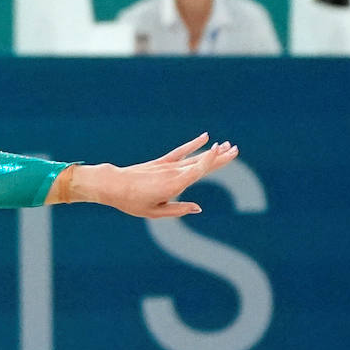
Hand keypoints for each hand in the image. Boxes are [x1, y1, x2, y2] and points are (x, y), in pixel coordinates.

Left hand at [65, 133, 239, 217]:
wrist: (112, 185)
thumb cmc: (132, 202)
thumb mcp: (154, 211)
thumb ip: (178, 210)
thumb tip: (198, 208)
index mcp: (173, 185)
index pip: (197, 170)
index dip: (210, 161)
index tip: (223, 151)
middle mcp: (172, 173)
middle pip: (200, 163)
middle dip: (219, 157)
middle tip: (236, 150)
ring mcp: (167, 166)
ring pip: (194, 157)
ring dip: (211, 152)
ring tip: (228, 146)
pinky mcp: (161, 162)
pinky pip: (180, 152)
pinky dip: (193, 144)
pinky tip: (205, 137)